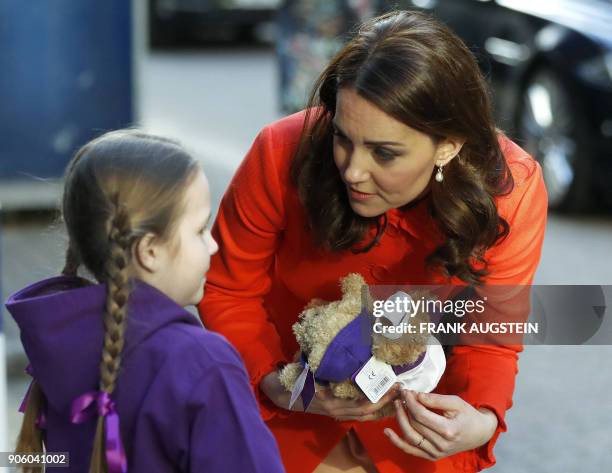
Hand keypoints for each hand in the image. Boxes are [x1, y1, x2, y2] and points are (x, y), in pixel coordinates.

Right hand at [260, 371, 399, 421]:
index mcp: (330, 400)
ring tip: (397, 395)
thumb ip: (314, 358)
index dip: (378, 395)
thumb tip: (326, 340)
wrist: (279, 393)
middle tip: (402, 387)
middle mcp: (336, 409)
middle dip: (385, 401)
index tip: (392, 383)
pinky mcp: (337, 410)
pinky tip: (384, 402)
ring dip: (381, 406)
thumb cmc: (291, 378)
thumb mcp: (301, 367)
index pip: (360, 403)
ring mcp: (336, 412)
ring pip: (364, 414)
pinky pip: (358, 413)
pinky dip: (372, 410)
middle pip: (367, 410)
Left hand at [384, 390, 497, 460]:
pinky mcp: (431, 456)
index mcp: (448, 431)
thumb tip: (415, 395)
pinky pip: (410, 450)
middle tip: (401, 395)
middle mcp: (440, 445)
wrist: (479, 433)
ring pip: (409, 436)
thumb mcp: (455, 402)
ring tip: (397, 405)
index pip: (421, 415)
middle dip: (405, 407)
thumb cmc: (468, 415)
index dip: (410, 401)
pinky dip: (397, 442)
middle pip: (414, 424)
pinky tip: (387, 432)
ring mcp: (435, 453)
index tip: (406, 391)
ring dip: (399, 420)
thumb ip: (434, 399)